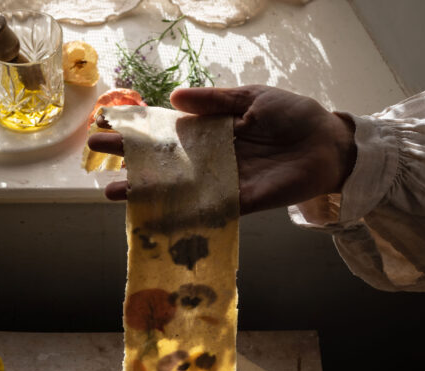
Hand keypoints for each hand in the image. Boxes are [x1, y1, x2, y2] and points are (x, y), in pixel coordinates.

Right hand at [88, 85, 356, 213]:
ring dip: (146, 192)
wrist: (327, 144)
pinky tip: (156, 217)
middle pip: (164, 162)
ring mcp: (223, 182)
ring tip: (114, 193)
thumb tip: (176, 100)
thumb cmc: (293, 116)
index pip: (168, 131)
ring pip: (177, 190)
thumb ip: (215, 102)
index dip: (139, 131)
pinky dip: (181, 215)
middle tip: (97, 160)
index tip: (108, 126)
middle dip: (131, 161)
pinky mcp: (240, 202)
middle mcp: (212, 159)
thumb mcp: (252, 98)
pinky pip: (206, 210)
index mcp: (213, 131)